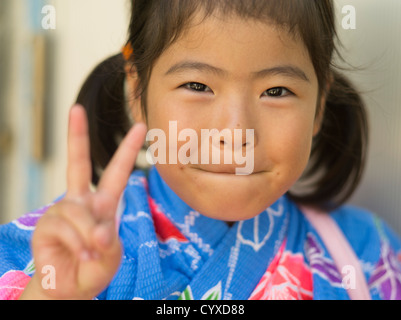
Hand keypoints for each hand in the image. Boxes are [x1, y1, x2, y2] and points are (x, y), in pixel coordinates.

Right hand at [20, 105, 146, 299]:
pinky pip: (65, 228)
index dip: (127, 149)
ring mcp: (62, 211)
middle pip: (78, 164)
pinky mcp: (45, 225)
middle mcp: (81, 201)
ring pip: (78, 212)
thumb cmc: (94, 268)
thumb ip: (109, 242)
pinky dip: (76, 243)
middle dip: (77, 136)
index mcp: (104, 203)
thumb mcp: (111, 256)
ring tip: (90, 253)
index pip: (117, 172)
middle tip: (75, 108)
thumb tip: (99, 230)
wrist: (70, 288)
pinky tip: (78, 253)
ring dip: (88, 236)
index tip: (139, 126)